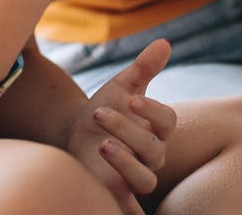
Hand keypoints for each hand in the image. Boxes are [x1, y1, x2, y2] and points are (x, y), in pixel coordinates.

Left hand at [63, 39, 177, 214]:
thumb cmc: (104, 110)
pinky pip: (132, 208)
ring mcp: (135, 175)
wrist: (74, 134)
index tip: (131, 99)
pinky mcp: (118, 192)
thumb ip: (144, 68)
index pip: (167, 121)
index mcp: (155, 129)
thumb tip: (164, 42)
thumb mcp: (120, 87)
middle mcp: (151, 155)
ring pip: (145, 180)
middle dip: (127, 130)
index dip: (152, 111)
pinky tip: (114, 204)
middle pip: (153, 149)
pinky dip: (130, 211)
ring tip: (102, 146)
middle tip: (99, 114)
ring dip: (125, 164)